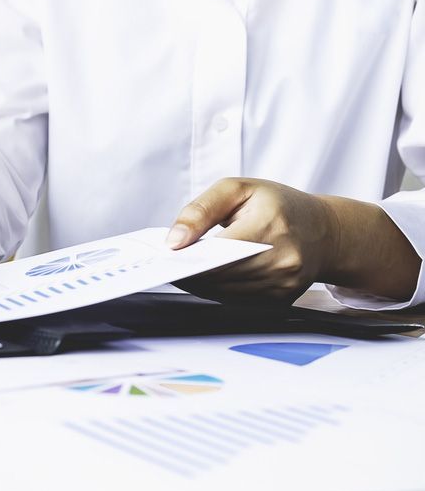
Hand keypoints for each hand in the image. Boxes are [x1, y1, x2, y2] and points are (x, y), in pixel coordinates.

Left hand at [166, 178, 337, 303]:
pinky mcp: (281, 300)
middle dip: (189, 270)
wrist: (324, 231)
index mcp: (271, 225)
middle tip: (167, 262)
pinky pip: (236, 300)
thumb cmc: (278, 205)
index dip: (190, 255)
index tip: (167, 255)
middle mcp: (282, 260)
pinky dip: (216, 290)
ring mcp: (284, 284)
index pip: (221, 250)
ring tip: (184, 268)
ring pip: (224, 293)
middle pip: (220, 275)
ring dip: (200, 283)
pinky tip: (207, 276)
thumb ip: (200, 210)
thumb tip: (174, 241)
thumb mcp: (237, 189)